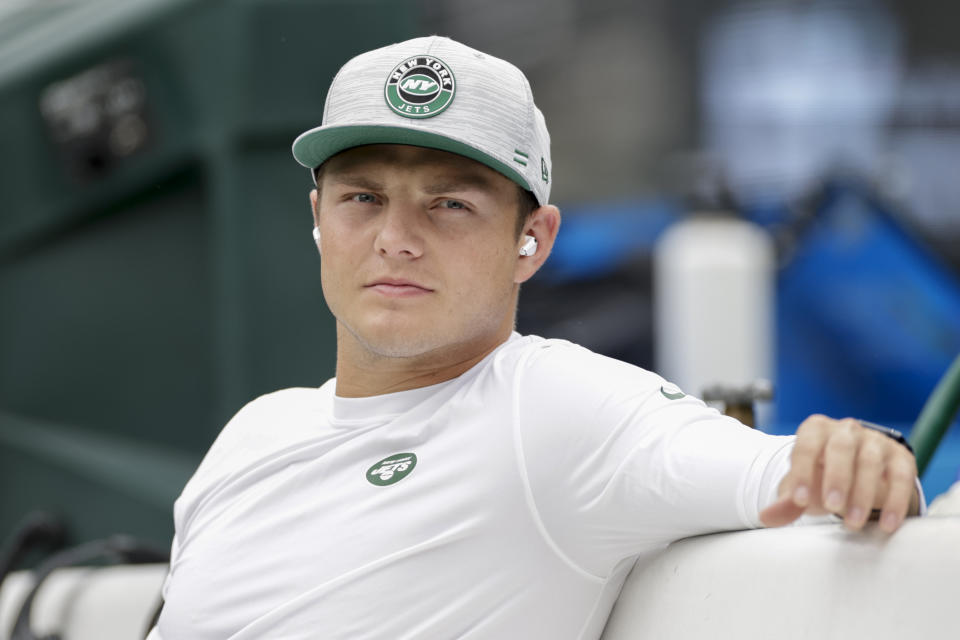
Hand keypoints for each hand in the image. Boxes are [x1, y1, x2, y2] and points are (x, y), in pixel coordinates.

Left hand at [759, 415, 919, 531]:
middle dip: (836, 478)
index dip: (802, 471)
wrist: (856, 470)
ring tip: (853, 523)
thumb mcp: (803, 488)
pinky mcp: (900, 457)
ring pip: (870, 460)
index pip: (806, 445)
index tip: (799, 501)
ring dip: (862, 494)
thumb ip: (787, 502)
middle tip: (832, 507)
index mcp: (816, 430)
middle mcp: (845, 430)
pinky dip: (895, 500)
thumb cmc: (822, 477)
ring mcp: (875, 440)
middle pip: (841, 447)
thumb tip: (765, 517)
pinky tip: (887, 524)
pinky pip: (901, 475)